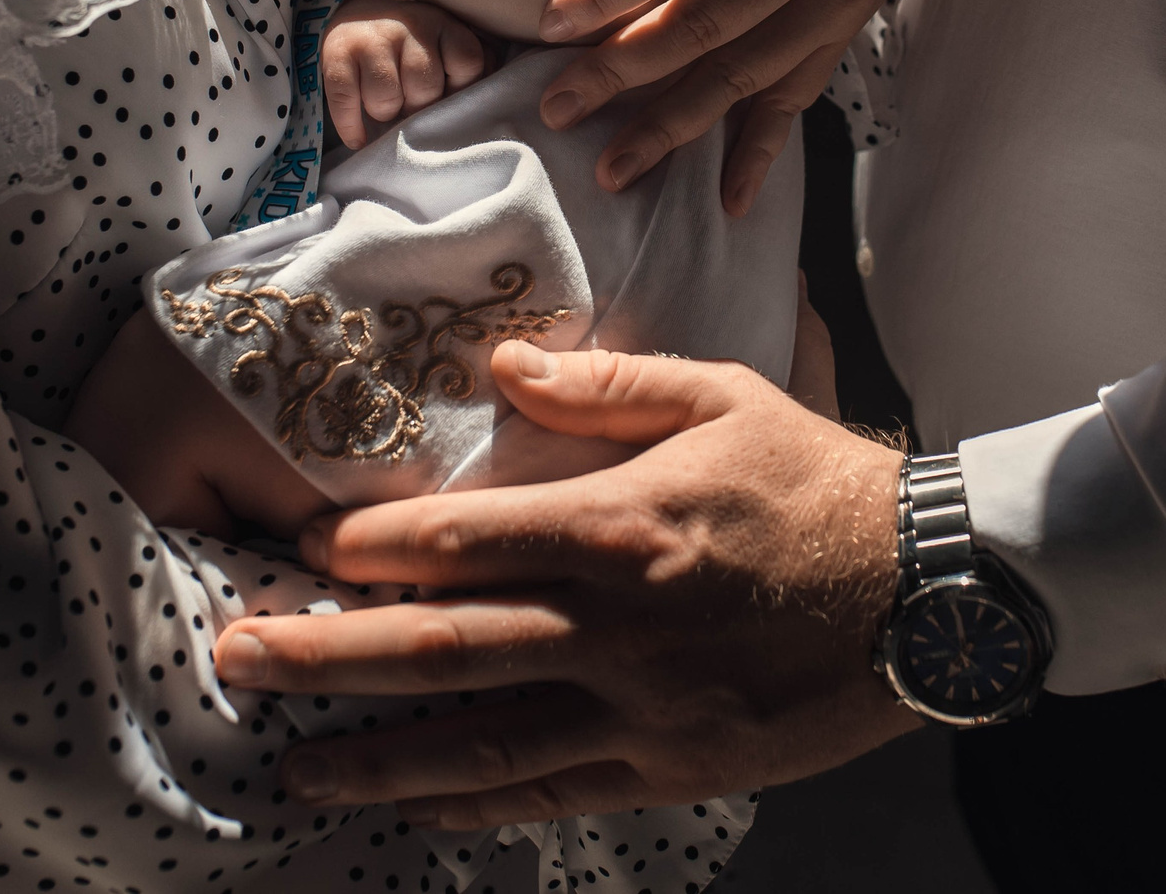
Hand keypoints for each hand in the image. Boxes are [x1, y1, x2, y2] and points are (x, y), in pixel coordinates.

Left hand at [207, 319, 912, 827]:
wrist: (930, 593)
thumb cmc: (819, 483)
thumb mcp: (725, 396)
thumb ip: (607, 381)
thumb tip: (502, 361)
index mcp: (624, 523)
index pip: (465, 540)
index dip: (367, 548)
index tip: (300, 548)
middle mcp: (619, 624)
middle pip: (443, 645)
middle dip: (326, 654)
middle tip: (236, 657)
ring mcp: (644, 707)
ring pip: (482, 738)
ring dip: (375, 751)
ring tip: (292, 762)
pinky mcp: (672, 766)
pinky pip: (551, 788)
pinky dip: (473, 800)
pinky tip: (410, 803)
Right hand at [322, 0, 491, 147]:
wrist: (354, 15)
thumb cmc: (412, 44)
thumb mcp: (448, 43)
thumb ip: (476, 65)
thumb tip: (485, 102)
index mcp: (443, 22)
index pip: (468, 62)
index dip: (459, 89)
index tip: (447, 94)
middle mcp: (409, 24)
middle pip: (424, 88)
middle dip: (418, 107)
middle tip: (410, 105)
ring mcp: (371, 38)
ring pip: (385, 99)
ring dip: (385, 113)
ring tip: (387, 107)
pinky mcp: (336, 54)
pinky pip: (345, 101)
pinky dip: (351, 127)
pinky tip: (358, 136)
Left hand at [533, 0, 942, 213]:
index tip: (554, 22)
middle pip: (706, 22)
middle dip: (623, 71)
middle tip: (556, 107)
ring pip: (746, 74)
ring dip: (675, 127)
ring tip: (612, 169)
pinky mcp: (846, 30)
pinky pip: (800, 97)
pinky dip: (763, 151)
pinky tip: (729, 201)